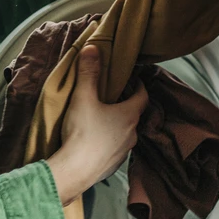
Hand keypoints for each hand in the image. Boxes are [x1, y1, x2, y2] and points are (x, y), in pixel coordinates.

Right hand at [47, 46, 148, 205]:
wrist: (75, 170)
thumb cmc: (82, 132)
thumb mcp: (83, 97)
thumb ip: (88, 72)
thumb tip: (93, 48)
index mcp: (129, 115)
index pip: (143, 96)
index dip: (139, 86)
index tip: (133, 80)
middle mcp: (131, 134)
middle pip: (133, 115)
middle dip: (125, 105)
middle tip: (113, 96)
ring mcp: (123, 152)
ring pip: (124, 133)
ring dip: (116, 125)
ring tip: (101, 118)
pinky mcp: (112, 166)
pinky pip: (114, 150)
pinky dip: (108, 143)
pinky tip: (94, 141)